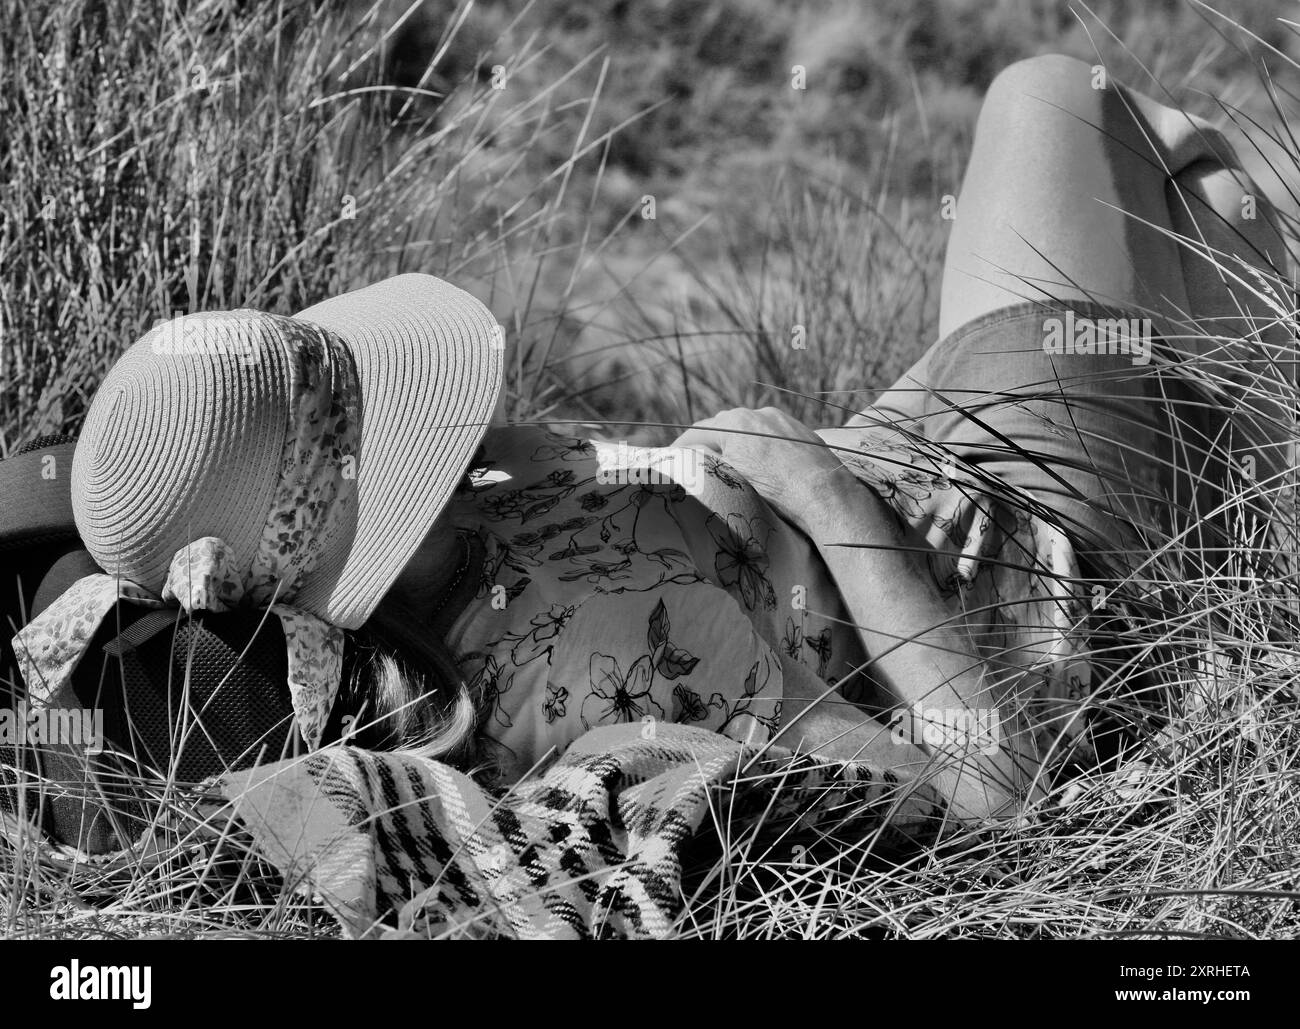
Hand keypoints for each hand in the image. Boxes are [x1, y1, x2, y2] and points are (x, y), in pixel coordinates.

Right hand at [673, 407, 855, 532]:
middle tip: (698, 463)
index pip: (697, 432)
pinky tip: (762, 464)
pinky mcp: (800, 430)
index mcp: (735, 423)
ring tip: (730, 465)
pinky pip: (771, 434)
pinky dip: (759, 446)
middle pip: (722, 426)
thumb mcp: (731, 479)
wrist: (825, 495)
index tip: (672, 459)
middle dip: (708, 443)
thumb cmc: (777, 493)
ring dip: (735, 444)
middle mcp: (757, 414)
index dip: (681, 447)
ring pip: (748, 430)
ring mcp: (781, 420)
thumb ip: (709, 463)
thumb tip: (692, 458)